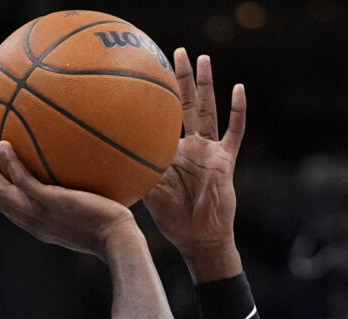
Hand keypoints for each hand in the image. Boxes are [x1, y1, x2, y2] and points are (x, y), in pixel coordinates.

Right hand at [0, 142, 139, 255]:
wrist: (118, 240)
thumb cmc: (112, 231)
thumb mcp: (88, 218)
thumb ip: (78, 203)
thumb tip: (86, 181)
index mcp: (39, 227)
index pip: (10, 210)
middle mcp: (34, 223)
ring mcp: (40, 213)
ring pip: (2, 192)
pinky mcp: (50, 202)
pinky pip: (23, 180)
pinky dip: (10, 162)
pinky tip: (4, 144)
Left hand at [143, 48, 246, 280]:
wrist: (199, 238)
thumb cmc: (172, 220)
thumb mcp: (148, 191)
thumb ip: (135, 170)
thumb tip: (108, 155)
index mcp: (170, 151)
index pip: (161, 118)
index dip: (155, 99)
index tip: (145, 73)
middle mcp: (190, 146)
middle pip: (185, 104)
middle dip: (181, 78)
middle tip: (175, 52)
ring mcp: (209, 151)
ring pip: (208, 109)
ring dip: (206, 84)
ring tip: (203, 59)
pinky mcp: (225, 159)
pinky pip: (234, 131)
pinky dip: (237, 111)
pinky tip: (239, 89)